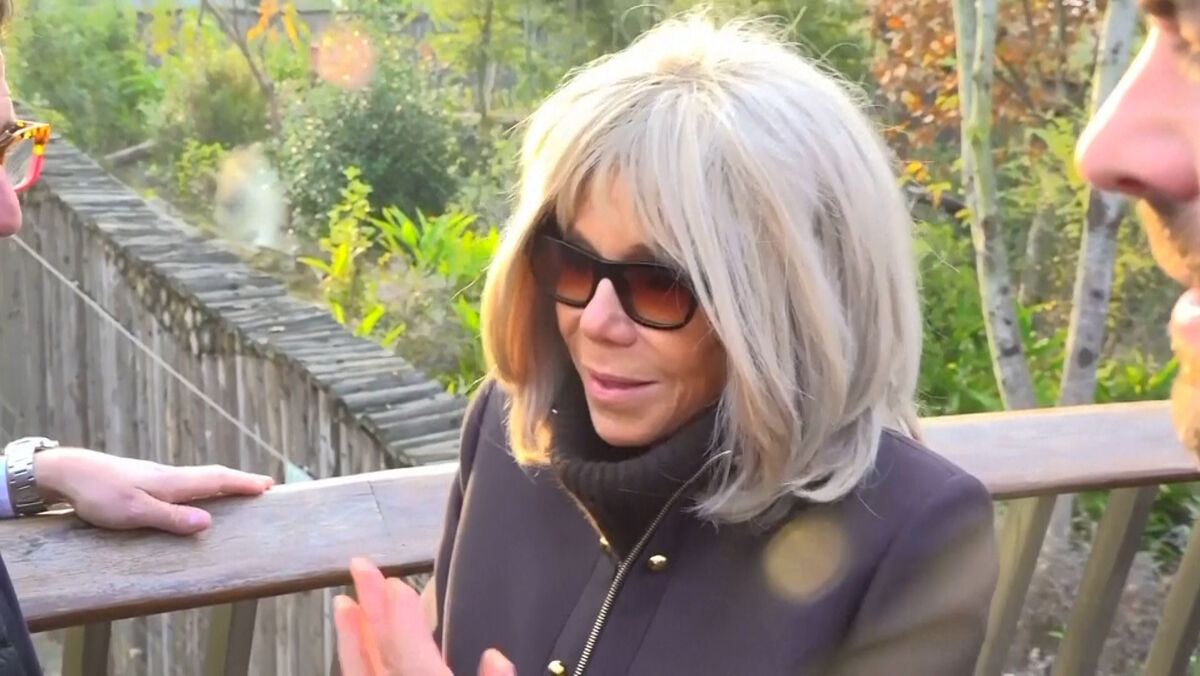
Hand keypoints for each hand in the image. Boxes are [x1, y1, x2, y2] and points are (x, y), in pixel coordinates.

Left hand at [33, 447, 273, 534]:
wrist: (69, 472)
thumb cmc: (100, 494)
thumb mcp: (135, 511)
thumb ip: (171, 518)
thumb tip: (208, 523)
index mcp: (173, 482)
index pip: (217, 480)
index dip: (243, 483)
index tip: (268, 485)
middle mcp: (170, 476)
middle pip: (212, 476)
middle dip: (239, 481)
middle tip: (263, 486)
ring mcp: (157, 477)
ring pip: (198, 479)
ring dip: (222, 483)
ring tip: (237, 491)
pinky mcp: (145, 482)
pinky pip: (184, 484)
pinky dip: (201, 487)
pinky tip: (196, 496)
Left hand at [334, 557, 513, 675]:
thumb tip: (497, 657)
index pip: (413, 658)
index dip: (402, 622)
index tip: (395, 584)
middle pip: (384, 656)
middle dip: (372, 609)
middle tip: (361, 567)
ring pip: (364, 672)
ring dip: (354, 636)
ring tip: (344, 603)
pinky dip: (358, 659)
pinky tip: (356, 646)